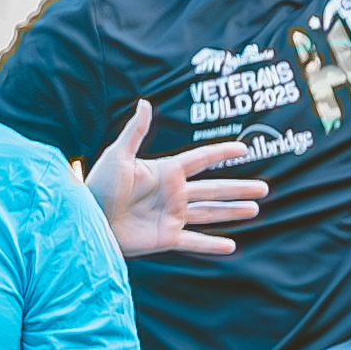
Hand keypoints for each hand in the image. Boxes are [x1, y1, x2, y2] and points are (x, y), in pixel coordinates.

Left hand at [87, 98, 270, 261]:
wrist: (86, 217)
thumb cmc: (97, 185)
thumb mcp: (117, 155)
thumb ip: (135, 132)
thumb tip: (146, 104)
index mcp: (165, 171)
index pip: (200, 160)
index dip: (222, 154)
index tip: (243, 149)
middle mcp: (173, 193)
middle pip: (214, 189)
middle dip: (239, 188)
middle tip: (264, 188)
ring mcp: (172, 216)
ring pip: (210, 213)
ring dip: (232, 212)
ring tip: (255, 209)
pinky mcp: (166, 237)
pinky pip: (194, 241)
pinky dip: (212, 245)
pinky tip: (231, 245)